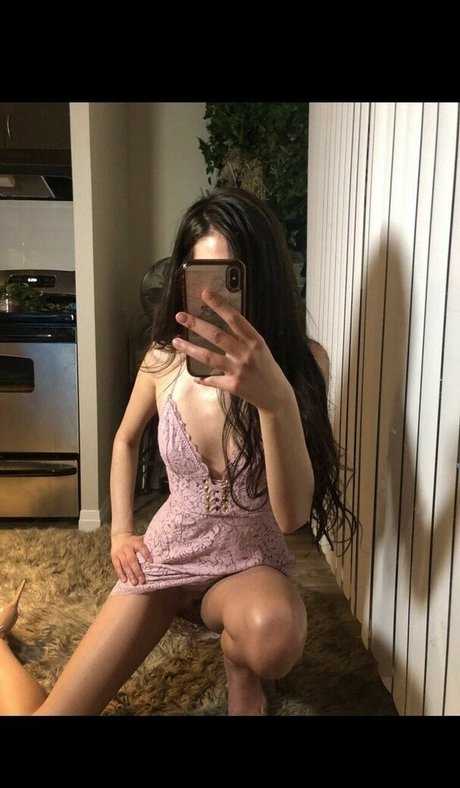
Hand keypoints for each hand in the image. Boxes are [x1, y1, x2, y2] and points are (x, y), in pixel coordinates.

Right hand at [111, 532, 152, 584]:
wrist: (120, 537)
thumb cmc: (135, 541)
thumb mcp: (141, 540)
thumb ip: (149, 545)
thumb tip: (163, 551)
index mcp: (136, 542)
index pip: (142, 548)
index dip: (146, 554)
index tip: (151, 562)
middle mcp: (127, 547)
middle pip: (132, 560)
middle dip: (137, 571)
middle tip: (142, 581)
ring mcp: (120, 552)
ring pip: (125, 564)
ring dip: (130, 574)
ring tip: (135, 583)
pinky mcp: (114, 557)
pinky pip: (117, 566)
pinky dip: (120, 574)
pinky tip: (124, 581)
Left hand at [172, 289, 291, 411]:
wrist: (276, 395)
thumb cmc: (267, 367)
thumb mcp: (260, 348)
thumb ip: (244, 337)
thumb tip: (222, 322)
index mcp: (255, 340)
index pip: (235, 318)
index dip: (219, 305)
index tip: (205, 293)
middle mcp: (246, 353)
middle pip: (217, 336)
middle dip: (196, 325)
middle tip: (180, 316)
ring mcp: (239, 370)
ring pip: (209, 357)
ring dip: (190, 348)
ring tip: (175, 341)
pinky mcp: (233, 386)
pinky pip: (212, 380)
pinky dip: (201, 378)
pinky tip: (193, 376)